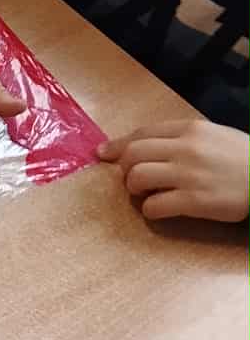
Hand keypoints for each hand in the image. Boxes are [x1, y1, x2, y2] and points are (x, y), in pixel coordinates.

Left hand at [97, 119, 249, 222]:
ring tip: (148, 194)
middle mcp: (186, 148)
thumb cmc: (241, 158)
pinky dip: (150, 210)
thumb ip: (182, 138)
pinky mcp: (194, 201)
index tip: (103, 154)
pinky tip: (161, 209)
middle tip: (133, 179)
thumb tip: (145, 146)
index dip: (118, 145)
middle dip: (125, 169)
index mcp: (191, 129)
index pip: (142, 133)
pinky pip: (153, 207)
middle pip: (133, 154)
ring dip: (135, 189)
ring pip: (137, 178)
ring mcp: (189, 175)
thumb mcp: (214, 135)